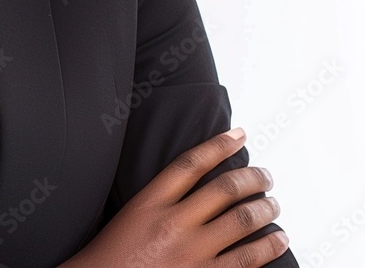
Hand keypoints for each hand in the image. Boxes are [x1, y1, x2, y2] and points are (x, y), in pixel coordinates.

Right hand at [67, 128, 289, 266]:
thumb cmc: (112, 258)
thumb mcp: (128, 219)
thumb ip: (157, 202)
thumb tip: (192, 190)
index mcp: (150, 202)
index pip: (191, 163)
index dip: (218, 145)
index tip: (238, 135)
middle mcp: (174, 223)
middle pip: (223, 189)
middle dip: (252, 178)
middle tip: (266, 175)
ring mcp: (192, 252)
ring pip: (241, 221)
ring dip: (264, 209)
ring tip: (274, 204)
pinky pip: (247, 259)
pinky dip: (268, 247)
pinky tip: (278, 240)